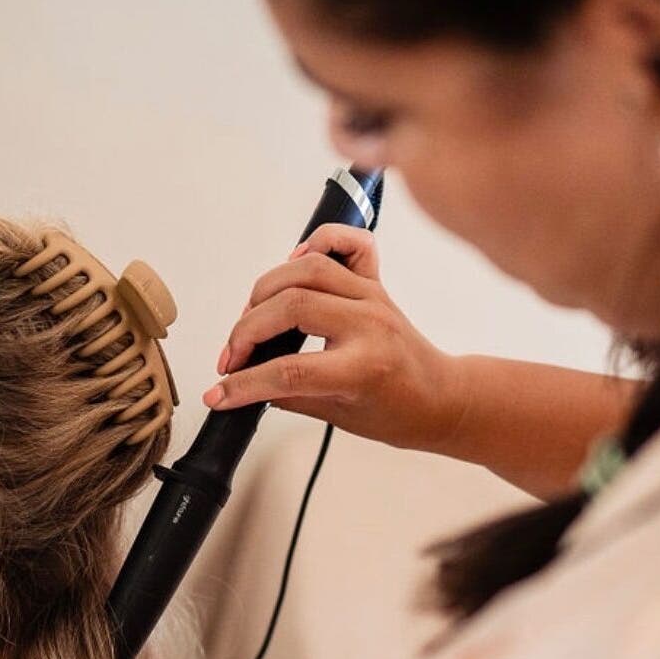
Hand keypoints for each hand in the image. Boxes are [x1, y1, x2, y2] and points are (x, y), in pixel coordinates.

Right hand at [206, 224, 465, 452]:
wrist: (441, 398)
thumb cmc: (399, 412)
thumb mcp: (339, 416)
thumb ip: (289, 396)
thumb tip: (242, 385)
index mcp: (364, 367)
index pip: (289, 371)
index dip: (245, 385)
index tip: (218, 395)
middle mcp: (370, 324)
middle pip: (291, 307)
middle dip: (247, 332)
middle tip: (230, 357)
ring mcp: (373, 298)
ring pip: (308, 270)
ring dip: (265, 291)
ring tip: (250, 320)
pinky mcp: (375, 284)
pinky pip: (350, 244)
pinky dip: (317, 242)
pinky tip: (293, 262)